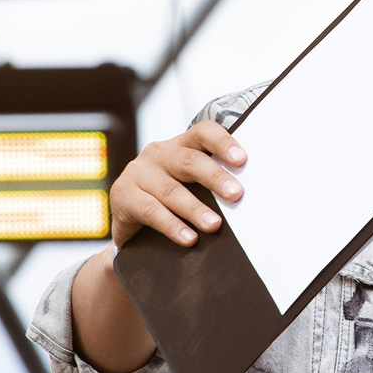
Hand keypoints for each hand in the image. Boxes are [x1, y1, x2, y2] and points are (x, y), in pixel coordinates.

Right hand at [108, 121, 246, 247]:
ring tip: (215, 225)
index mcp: (180, 146)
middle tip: (236, 195)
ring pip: (171, 190)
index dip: (223, 142)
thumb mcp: (191, 187)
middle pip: (189, 161)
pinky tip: (189, 239)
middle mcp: (159, 153)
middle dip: (215, 178)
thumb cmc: (171, 203)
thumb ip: (212, 186)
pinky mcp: (123, 195)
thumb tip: (249, 201)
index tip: (243, 160)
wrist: (130, 226)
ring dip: (195, 209)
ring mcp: (138, 172)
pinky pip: (151, 211)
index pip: (202, 133)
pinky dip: (172, 226)